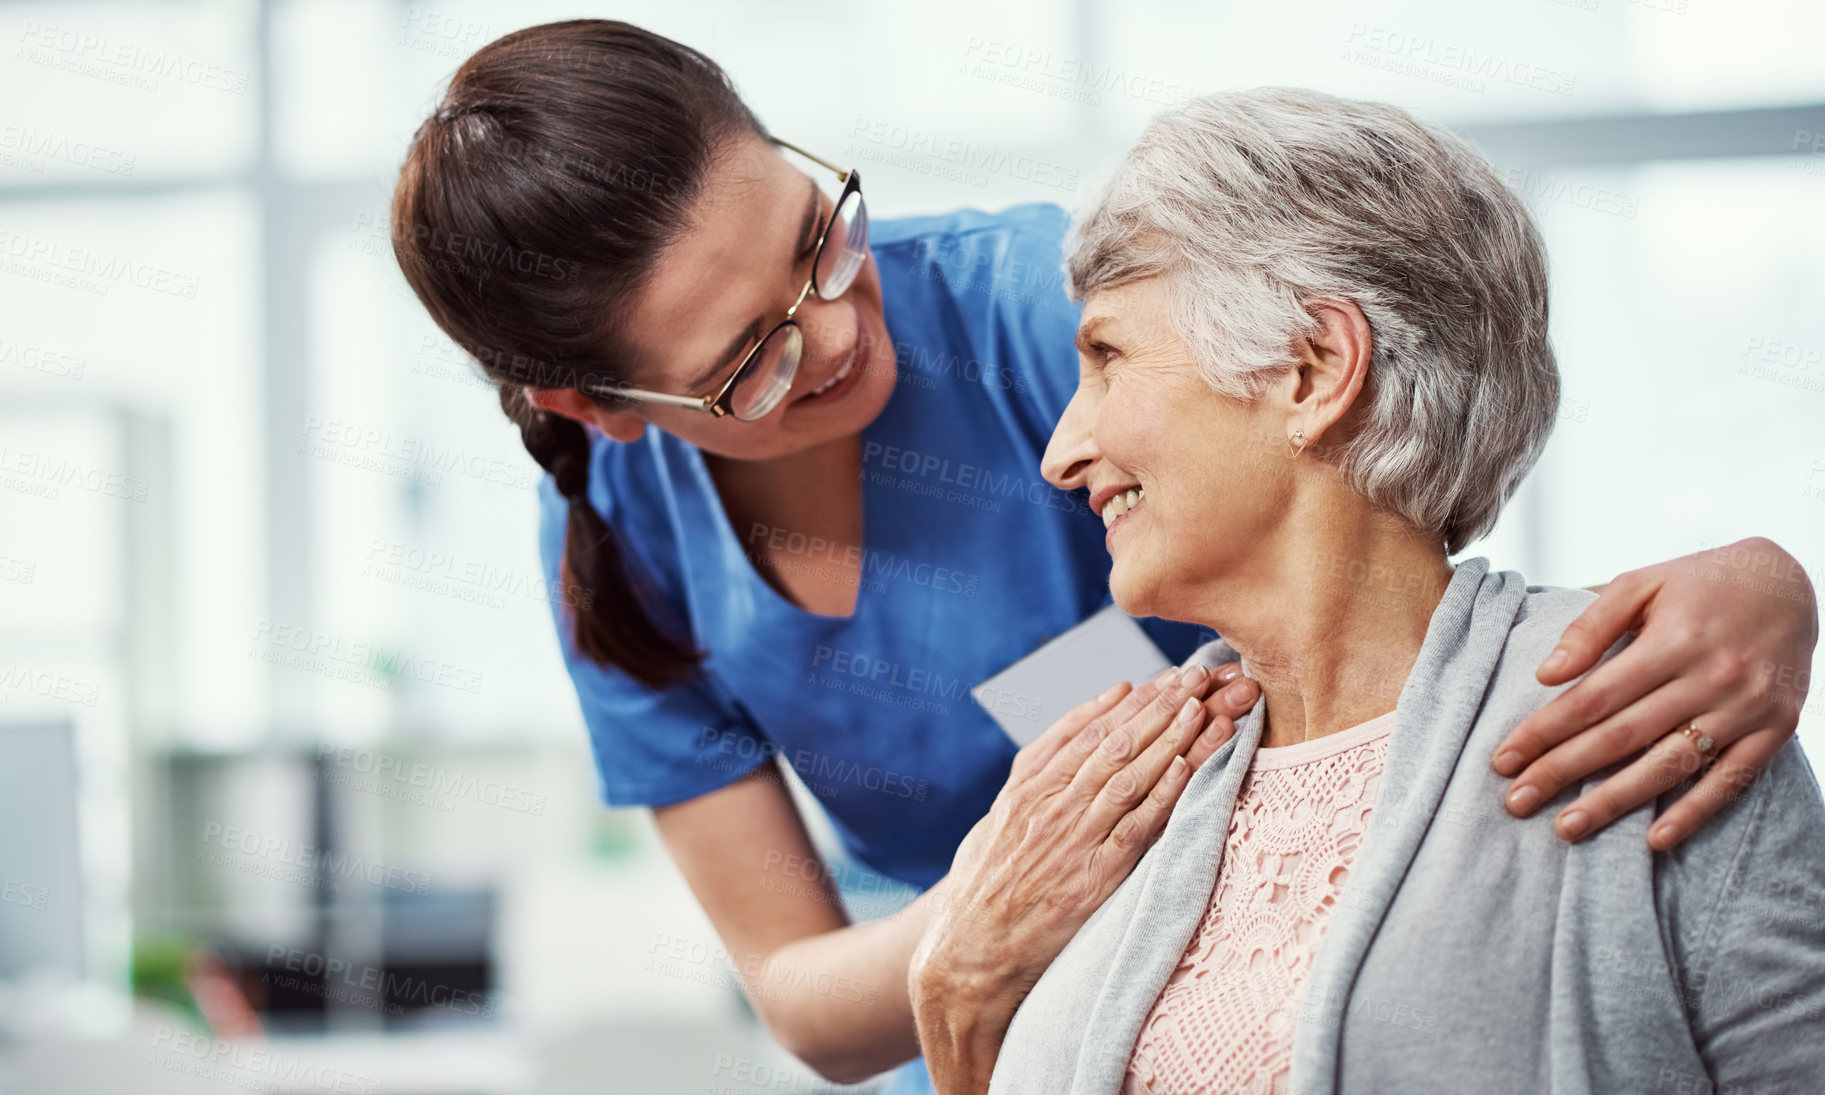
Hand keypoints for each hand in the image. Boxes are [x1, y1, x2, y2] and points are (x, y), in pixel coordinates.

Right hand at [945, 661, 1257, 885]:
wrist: (970, 950)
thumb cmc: (990, 876)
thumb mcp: (1006, 806)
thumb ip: (1051, 751)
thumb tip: (1110, 696)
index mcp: (1030, 787)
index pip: (1093, 730)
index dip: (1139, 700)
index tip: (1173, 675)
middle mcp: (1051, 807)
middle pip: (1115, 745)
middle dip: (1162, 708)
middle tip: (1201, 677)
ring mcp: (1072, 842)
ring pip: (1128, 779)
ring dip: (1170, 741)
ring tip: (1204, 708)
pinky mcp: (1092, 881)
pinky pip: (1133, 830)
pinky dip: (1160, 796)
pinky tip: (1186, 768)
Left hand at [1492, 537, 1816, 849]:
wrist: (1789, 582)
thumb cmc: (1700, 583)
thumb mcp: (1642, 584)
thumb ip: (1591, 625)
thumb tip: (1545, 674)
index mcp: (1671, 641)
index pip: (1594, 698)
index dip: (1545, 731)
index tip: (1503, 759)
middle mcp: (1710, 678)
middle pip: (1622, 736)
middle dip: (1563, 772)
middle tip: (1516, 801)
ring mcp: (1745, 708)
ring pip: (1670, 765)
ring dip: (1616, 801)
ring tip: (1567, 827)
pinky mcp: (1775, 729)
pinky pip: (1731, 779)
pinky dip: (1695, 812)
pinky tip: (1654, 837)